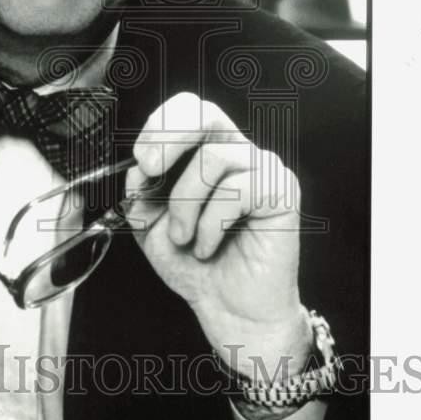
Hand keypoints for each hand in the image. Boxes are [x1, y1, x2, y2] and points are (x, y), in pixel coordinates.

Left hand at [127, 93, 311, 378]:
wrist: (228, 310)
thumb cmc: (195, 264)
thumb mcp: (151, 224)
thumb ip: (142, 191)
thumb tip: (139, 168)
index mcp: (206, 152)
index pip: (189, 109)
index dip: (159, 125)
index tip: (139, 159)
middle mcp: (237, 153)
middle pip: (206, 113)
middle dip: (168, 137)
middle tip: (149, 169)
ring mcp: (262, 170)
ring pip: (213, 158)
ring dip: (185, 204)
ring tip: (185, 237)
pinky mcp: (281, 193)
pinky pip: (237, 192)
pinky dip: (211, 224)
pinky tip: (208, 246)